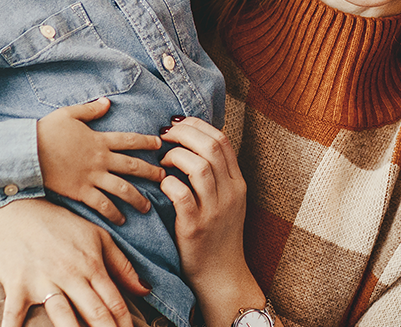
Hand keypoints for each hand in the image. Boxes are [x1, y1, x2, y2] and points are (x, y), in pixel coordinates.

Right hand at [0, 198, 147, 326]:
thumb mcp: (97, 237)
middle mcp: (70, 276)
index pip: (115, 302)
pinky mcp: (17, 286)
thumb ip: (122, 266)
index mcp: (91, 266)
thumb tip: (145, 290)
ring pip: (62, 315)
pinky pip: (14, 313)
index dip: (125, 324)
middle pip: (95, 313)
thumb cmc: (59, 225)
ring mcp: (43, 282)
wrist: (16, 211)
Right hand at [37, 97, 167, 223]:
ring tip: (148, 207)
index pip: (129, 140)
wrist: (26, 151)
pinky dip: (113, 213)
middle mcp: (100, 159)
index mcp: (99, 140)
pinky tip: (121, 220)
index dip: (146, 142)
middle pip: (132, 166)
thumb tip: (107, 102)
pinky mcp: (80, 191)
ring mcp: (91, 177)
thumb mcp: (68, 114)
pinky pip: (102, 204)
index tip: (159, 145)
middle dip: (151, 172)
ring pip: (122, 189)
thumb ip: (90, 110)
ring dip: (137, 198)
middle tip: (164, 177)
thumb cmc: (45, 131)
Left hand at [160, 116, 265, 326]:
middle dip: (183, 134)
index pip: (221, 140)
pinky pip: (182, 196)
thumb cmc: (217, 235)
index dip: (197, 126)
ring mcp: (215, 211)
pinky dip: (169, 183)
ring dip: (176, 156)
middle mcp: (230, 193)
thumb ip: (215, 175)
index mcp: (237, 183)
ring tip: (162, 161)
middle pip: (211, 147)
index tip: (177, 125)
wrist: (221, 276)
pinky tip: (162, 184)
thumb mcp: (226, 201)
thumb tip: (192, 143)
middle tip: (163, 136)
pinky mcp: (196, 228)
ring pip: (200, 167)